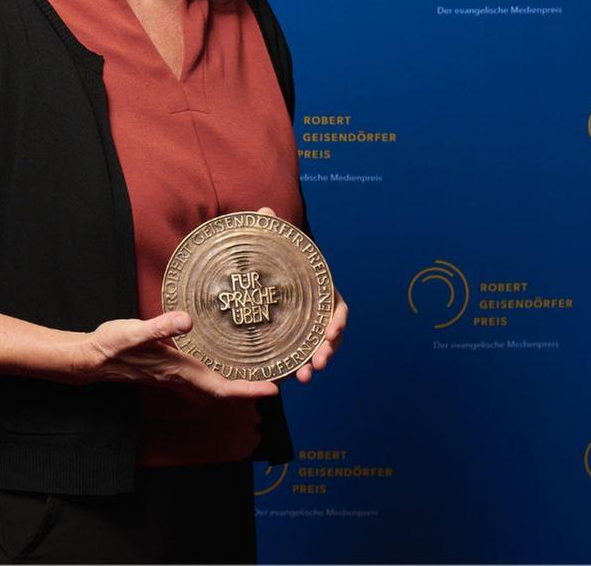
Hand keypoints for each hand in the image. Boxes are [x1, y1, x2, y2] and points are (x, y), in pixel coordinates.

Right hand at [81, 310, 280, 401]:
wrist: (92, 357)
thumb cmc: (111, 346)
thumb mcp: (134, 332)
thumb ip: (160, 327)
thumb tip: (186, 320)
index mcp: (179, 369)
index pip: (222, 387)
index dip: (249, 390)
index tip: (274, 389)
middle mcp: (181, 376)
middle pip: (224, 390)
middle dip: (251, 388)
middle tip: (278, 379)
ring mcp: (175, 374)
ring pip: (214, 385)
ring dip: (238, 383)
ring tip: (260, 370)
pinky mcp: (170, 367)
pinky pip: (203, 376)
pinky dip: (221, 373)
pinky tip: (225, 359)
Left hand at [244, 207, 345, 384]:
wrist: (253, 279)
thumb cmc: (268, 262)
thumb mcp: (267, 247)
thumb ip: (269, 230)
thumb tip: (264, 211)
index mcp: (319, 293)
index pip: (337, 308)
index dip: (337, 322)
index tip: (330, 332)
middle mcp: (316, 315)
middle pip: (330, 335)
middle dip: (328, 350)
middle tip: (320, 362)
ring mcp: (305, 331)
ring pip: (317, 351)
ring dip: (314, 364)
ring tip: (306, 376)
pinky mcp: (290, 343)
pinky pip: (299, 359)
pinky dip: (297, 369)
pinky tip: (290, 379)